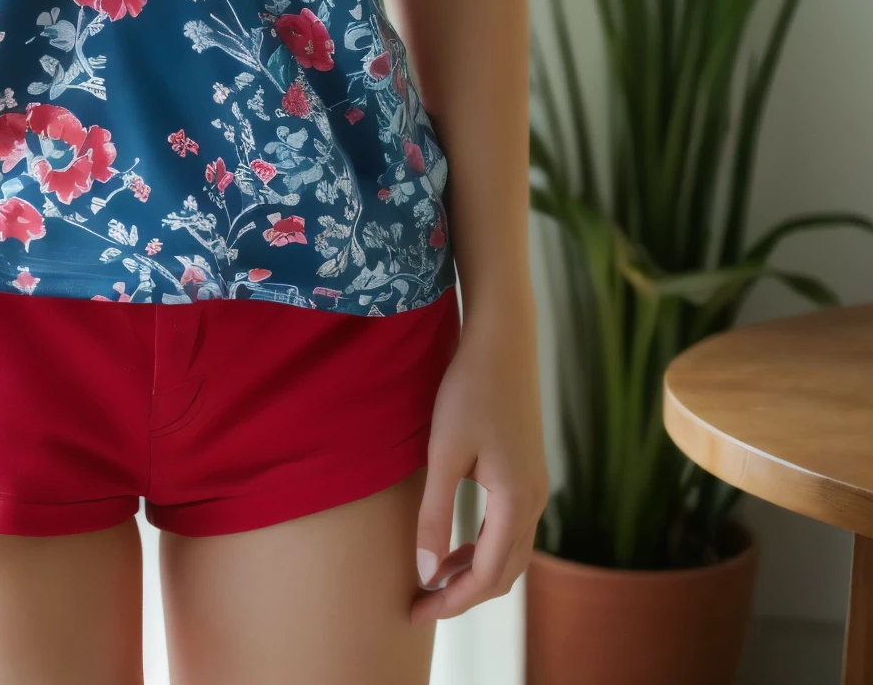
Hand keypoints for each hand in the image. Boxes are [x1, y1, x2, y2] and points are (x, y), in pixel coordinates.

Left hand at [410, 298, 548, 623]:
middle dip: (464, 595)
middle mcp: (534, 502)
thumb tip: (427, 573)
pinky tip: (455, 545)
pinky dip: (484, 548)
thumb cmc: (469, 390)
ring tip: (433, 581)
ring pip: (510, 553)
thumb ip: (436, 514)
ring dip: (475, 572)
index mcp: (517, 502)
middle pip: (505, 573)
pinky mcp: (527, 474)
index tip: (416, 610)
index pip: (489, 576)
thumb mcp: (444, 452)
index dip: (453, 601)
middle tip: (420, 604)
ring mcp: (535, 489)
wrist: (503, 342)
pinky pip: (510, 530)